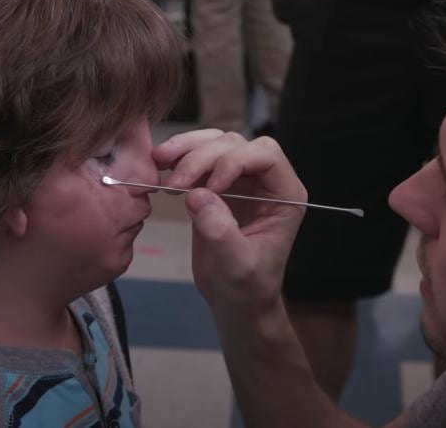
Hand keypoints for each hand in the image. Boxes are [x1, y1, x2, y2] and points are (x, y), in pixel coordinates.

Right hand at [153, 130, 306, 315]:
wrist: (236, 302)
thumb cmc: (248, 288)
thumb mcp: (238, 266)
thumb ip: (221, 231)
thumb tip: (198, 195)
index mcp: (285, 195)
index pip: (266, 155)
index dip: (236, 161)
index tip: (211, 187)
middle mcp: (265, 181)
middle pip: (235, 145)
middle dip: (203, 157)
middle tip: (176, 185)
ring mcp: (240, 181)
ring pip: (215, 144)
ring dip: (187, 150)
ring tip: (160, 163)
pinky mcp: (216, 186)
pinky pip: (198, 159)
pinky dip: (178, 159)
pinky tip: (160, 168)